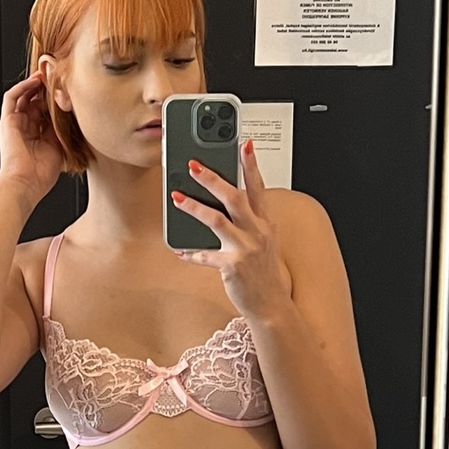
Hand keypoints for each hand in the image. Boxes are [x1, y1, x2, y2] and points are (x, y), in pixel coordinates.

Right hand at [0, 70, 63, 203]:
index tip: (68, 90)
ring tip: (47, 75)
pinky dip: (22, 87)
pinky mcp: (7, 121)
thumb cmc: (40, 175)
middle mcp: (25, 128)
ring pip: (24, 96)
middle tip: (59, 78)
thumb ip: (63, 131)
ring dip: (35, 84)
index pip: (47, 111)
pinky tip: (34, 81)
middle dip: (47, 89)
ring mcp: (15, 124)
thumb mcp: (59, 148)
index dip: (56, 99)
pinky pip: (11, 98)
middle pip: (35, 101)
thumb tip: (72, 114)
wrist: (24, 184)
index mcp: (38, 136)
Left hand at [170, 141, 292, 317]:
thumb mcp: (262, 240)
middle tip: (193, 165)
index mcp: (264, 223)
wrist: (271, 304)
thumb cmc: (263, 271)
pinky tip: (180, 250)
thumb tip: (223, 200)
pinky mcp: (232, 267)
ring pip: (216, 221)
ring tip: (177, 197)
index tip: (243, 144)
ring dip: (194, 207)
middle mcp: (256, 232)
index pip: (258, 187)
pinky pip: (206, 256)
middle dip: (213, 179)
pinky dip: (191, 252)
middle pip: (234, 197)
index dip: (251, 165)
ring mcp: (245, 249)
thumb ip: (248, 220)